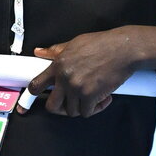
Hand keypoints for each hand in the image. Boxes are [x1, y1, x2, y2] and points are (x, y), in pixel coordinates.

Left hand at [19, 25, 155, 116]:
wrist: (124, 49)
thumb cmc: (102, 44)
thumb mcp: (74, 43)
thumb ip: (56, 51)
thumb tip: (39, 52)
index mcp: (58, 65)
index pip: (36, 84)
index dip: (32, 95)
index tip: (31, 102)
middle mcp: (65, 78)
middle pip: (52, 106)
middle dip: (60, 108)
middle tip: (69, 104)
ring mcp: (77, 88)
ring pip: (72, 111)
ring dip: (81, 107)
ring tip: (91, 97)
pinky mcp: (91, 96)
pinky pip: (87, 112)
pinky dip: (96, 108)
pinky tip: (103, 99)